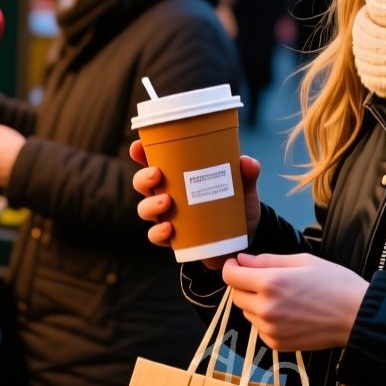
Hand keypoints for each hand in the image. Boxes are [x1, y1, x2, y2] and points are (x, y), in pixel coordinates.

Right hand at [132, 141, 260, 267]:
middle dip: (143, 178)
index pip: (153, 160)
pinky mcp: (174, 238)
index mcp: (178, 175)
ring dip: (151, 205)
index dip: (141, 152)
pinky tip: (168, 228)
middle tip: (156, 174)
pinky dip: (158, 232)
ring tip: (166, 201)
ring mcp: (168, 216)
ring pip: (145, 209)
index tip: (138, 147)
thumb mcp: (244, 188)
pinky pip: (156, 236)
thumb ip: (247, 174)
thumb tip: (246, 162)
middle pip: (142, 183)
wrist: (243, 239)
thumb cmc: (237, 206)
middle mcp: (167, 193)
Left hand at [222, 254, 368, 350]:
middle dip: (245, 284)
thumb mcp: (302, 261)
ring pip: (248, 312)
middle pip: (236, 295)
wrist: (356, 316)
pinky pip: (260, 328)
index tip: (238, 264)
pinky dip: (266, 320)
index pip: (231, 276)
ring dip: (256, 303)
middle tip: (266, 279)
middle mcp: (266, 308)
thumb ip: (267, 260)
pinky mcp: (277, 344)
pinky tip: (288, 313)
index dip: (232, 266)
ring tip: (283, 297)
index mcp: (270, 283)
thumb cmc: (334, 283)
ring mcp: (270, 329)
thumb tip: (242, 260)